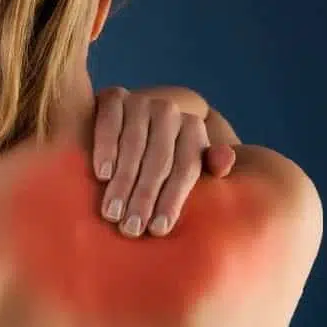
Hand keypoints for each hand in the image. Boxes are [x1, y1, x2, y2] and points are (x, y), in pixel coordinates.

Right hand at [92, 87, 236, 237]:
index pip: (185, 168)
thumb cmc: (161, 158)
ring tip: (112, 213)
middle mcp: (169, 111)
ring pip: (133, 144)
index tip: (158, 229)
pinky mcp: (113, 97)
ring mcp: (140, 101)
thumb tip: (225, 163)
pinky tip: (102, 175)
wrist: (125, 124)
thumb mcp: (188, 164)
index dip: (172, 200)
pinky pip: (109, 123)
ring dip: (123, 182)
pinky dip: (105, 149)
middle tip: (131, 229)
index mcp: (193, 129)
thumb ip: (209, 166)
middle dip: (144, 197)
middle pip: (159, 160)